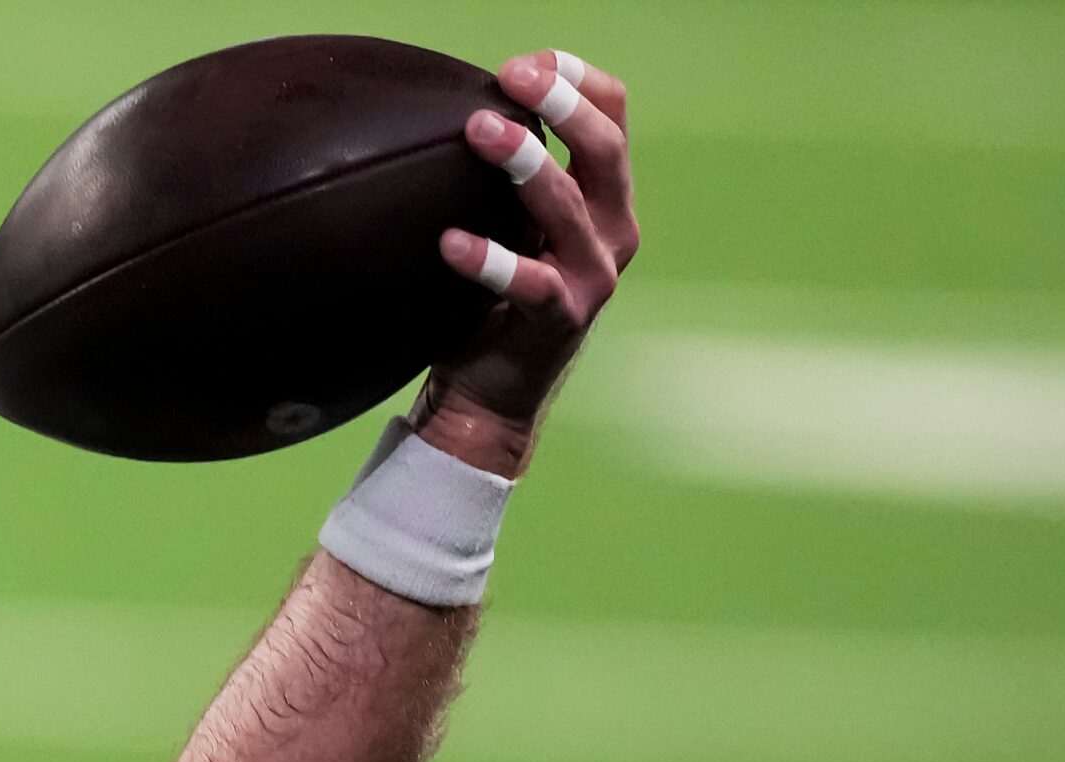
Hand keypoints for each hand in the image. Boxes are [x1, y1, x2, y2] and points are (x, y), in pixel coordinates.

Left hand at [417, 48, 640, 475]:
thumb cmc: (496, 300)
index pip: (613, 115)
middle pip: (606, 149)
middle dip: (561, 103)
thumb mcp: (513, 226)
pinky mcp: (559, 319)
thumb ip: (510, 178)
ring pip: (568, 208)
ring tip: (480, 130)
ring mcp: (592, 277)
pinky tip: (451, 243)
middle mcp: (612, 232)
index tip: (524, 63)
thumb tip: (465, 109)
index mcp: (606, 199)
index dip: (576, 79)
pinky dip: (489, 260)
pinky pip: (529, 283)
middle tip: (510, 79)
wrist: (492, 396)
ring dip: (526, 163)